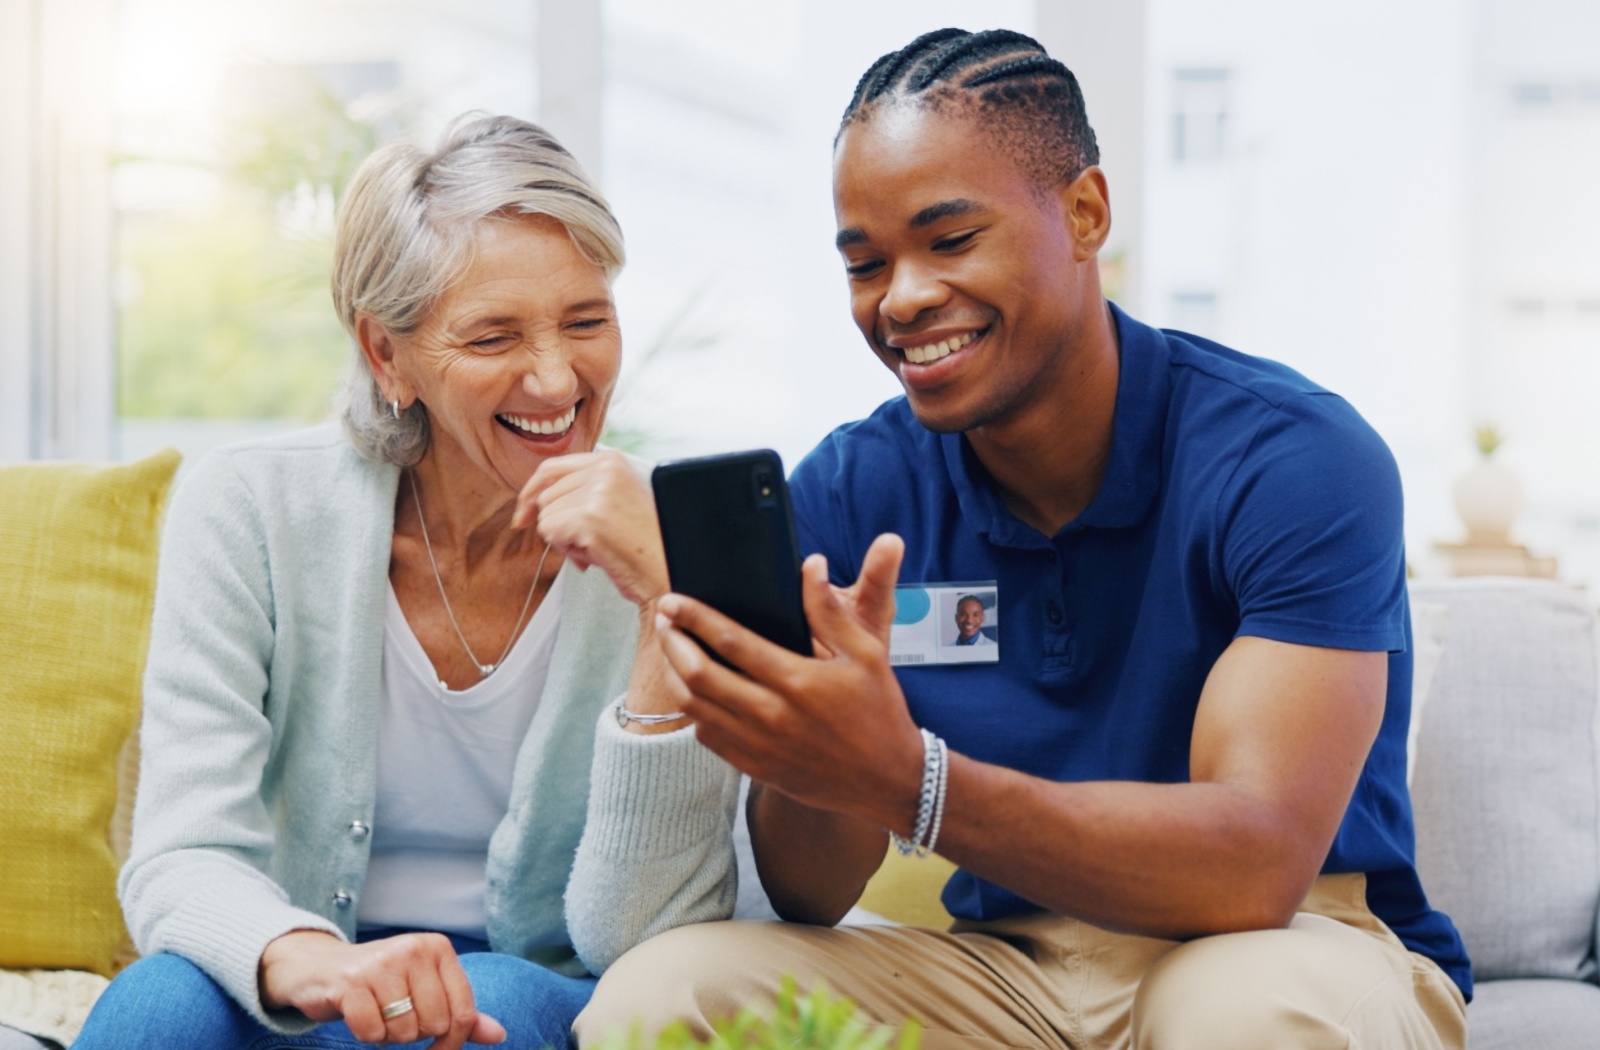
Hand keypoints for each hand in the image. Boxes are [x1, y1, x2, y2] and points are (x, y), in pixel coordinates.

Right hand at [259, 930, 504, 1047]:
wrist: (321, 968)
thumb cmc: (381, 983)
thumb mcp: (425, 989)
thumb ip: (461, 1012)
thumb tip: (499, 1036)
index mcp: (438, 948)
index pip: (464, 1012)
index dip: (453, 1042)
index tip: (438, 1048)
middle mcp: (414, 949)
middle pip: (434, 1025)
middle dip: (414, 1034)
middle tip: (395, 1016)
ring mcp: (381, 963)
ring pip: (404, 1032)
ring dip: (388, 1035)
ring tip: (376, 1012)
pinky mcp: (351, 982)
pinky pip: (372, 1033)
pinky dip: (366, 1035)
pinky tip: (358, 1014)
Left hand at [511, 451, 666, 605]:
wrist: (667, 570)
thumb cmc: (647, 543)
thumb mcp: (619, 499)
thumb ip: (586, 488)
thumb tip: (534, 500)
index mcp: (613, 460)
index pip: (553, 467)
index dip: (532, 492)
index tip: (523, 512)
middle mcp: (605, 470)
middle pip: (547, 494)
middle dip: (559, 523)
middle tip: (590, 541)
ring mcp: (597, 492)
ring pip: (546, 515)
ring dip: (565, 538)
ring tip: (599, 546)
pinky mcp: (589, 518)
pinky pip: (550, 532)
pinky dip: (567, 550)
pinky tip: (595, 554)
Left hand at [654, 533, 924, 829]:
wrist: (888, 780)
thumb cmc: (879, 711)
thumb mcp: (866, 653)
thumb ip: (830, 610)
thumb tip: (811, 566)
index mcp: (798, 680)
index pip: (731, 641)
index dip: (695, 617)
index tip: (674, 601)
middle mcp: (772, 715)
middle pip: (699, 675)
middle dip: (673, 642)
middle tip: (664, 621)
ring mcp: (760, 746)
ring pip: (695, 708)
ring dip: (675, 676)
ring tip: (672, 651)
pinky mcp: (756, 767)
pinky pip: (707, 737)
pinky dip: (695, 711)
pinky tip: (697, 692)